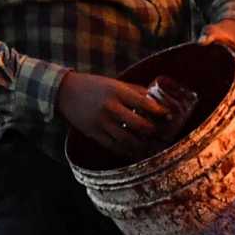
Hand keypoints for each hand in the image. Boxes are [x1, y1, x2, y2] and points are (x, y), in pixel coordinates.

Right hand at [58, 72, 179, 159]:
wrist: (64, 92)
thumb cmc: (94, 86)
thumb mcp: (115, 83)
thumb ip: (135, 92)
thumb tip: (157, 101)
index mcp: (117, 92)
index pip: (143, 103)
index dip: (159, 111)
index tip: (169, 115)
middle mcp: (109, 107)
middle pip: (138, 125)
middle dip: (153, 131)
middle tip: (162, 134)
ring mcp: (100, 122)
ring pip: (126, 139)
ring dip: (142, 146)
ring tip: (152, 147)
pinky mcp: (92, 133)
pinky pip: (112, 146)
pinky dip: (126, 151)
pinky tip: (135, 152)